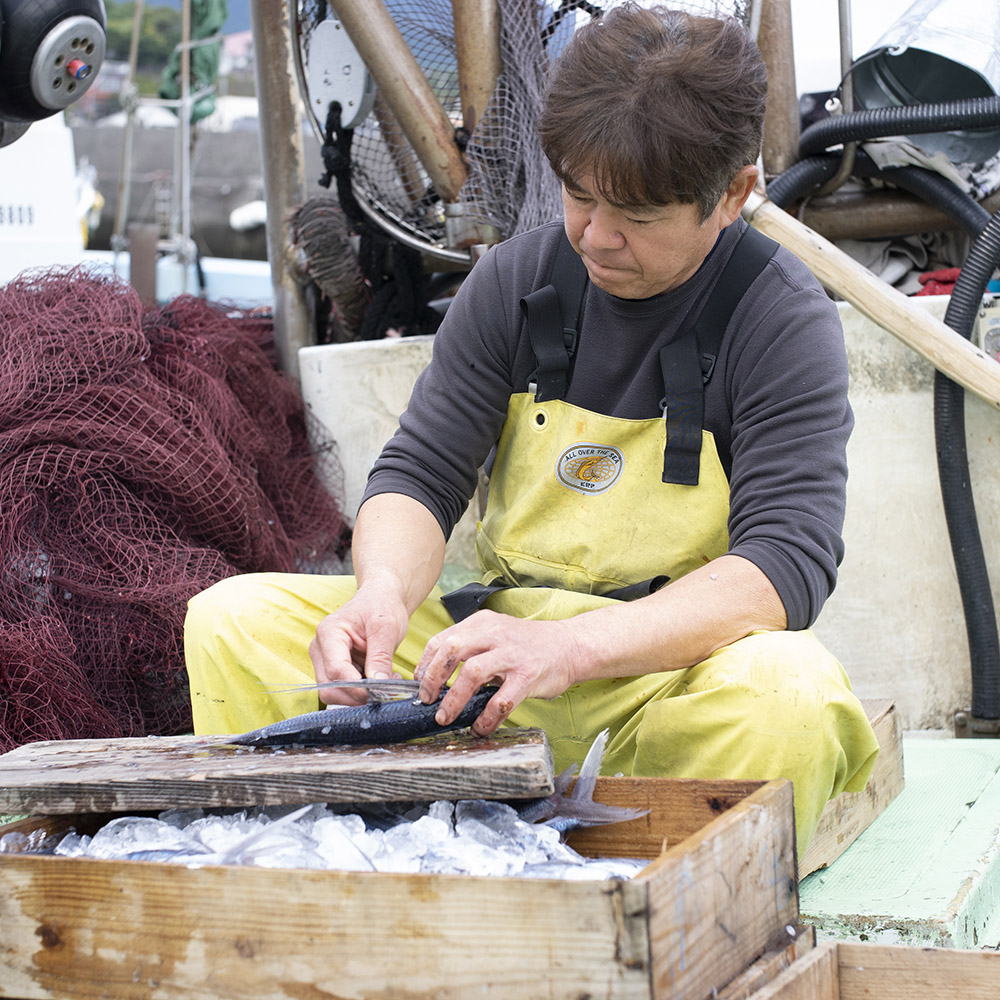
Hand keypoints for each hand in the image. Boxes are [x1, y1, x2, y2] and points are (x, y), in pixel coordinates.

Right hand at [308, 587, 409, 704]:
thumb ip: (381, 656)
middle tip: (387, 691)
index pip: (336, 670)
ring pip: (334, 693)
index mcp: (329, 633)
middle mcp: (320, 648)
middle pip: (329, 687)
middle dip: (357, 695)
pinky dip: (361, 692)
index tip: (380, 693)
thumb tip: (378, 686)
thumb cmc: (381, 606)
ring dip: (360, 696)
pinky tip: (380, 680)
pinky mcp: (333, 669)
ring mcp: (324, 660)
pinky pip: (342, 690)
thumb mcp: (387, 627)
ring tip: (386, 683)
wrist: (380, 598)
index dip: (357, 687)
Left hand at [414, 611, 578, 734]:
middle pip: (452, 650)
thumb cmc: (527, 644)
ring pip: (473, 674)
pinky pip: (501, 701)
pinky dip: (486, 718)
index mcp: (482, 623)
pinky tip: (480, 728)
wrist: (569, 646)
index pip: (443, 639)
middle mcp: (494, 635)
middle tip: (427, 700)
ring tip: (446, 718)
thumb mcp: (496, 633)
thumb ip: (471, 646)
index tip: (419, 683)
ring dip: (454, 699)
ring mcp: (511, 655)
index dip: (425, 663)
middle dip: (433, 678)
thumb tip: (437, 674)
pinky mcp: (528, 676)